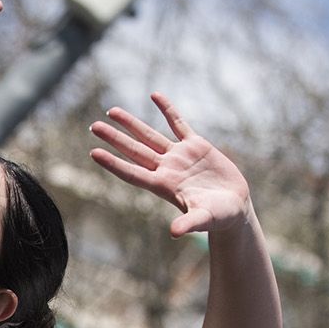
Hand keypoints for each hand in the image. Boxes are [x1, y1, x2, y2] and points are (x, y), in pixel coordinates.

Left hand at [91, 93, 250, 236]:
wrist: (235, 207)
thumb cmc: (219, 217)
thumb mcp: (205, 219)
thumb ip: (190, 223)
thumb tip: (175, 232)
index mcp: (164, 186)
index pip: (132, 172)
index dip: (113, 163)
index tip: (94, 152)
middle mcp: (167, 169)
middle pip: (135, 151)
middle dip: (115, 138)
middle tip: (94, 126)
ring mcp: (179, 156)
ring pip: (150, 136)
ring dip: (131, 124)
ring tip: (111, 110)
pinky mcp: (196, 146)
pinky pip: (178, 123)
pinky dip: (167, 109)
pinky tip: (154, 95)